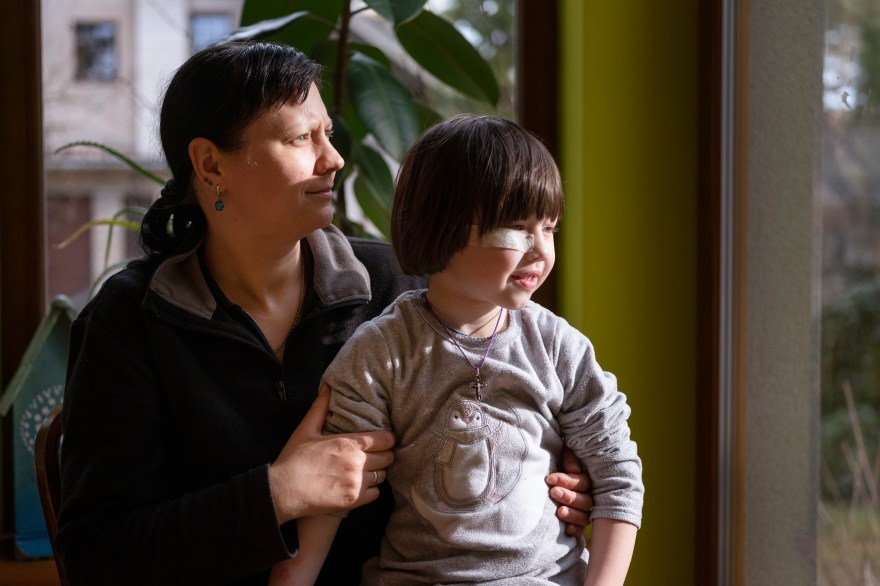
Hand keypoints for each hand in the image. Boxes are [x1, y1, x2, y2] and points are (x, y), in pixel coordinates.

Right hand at [268, 385, 393, 522]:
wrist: (283, 491)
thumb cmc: (294, 459)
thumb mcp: (306, 429)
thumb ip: (320, 408)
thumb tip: (327, 387)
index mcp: (349, 443)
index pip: (386, 439)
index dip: (386, 438)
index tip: (380, 440)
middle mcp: (357, 463)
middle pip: (389, 457)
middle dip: (383, 454)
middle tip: (373, 455)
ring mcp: (357, 483)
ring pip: (383, 475)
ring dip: (377, 472)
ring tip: (365, 470)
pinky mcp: (354, 500)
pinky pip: (376, 493)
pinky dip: (370, 490)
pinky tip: (359, 485)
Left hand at [546, 446, 592, 535]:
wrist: (548, 479)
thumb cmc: (557, 462)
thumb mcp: (564, 454)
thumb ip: (570, 458)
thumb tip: (573, 470)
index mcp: (587, 479)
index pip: (583, 482)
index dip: (567, 481)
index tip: (550, 479)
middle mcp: (589, 496)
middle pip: (585, 500)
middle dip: (569, 497)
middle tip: (554, 493)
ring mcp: (584, 511)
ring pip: (585, 516)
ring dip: (573, 514)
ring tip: (560, 512)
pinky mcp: (577, 523)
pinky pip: (581, 529)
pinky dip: (576, 530)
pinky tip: (568, 530)